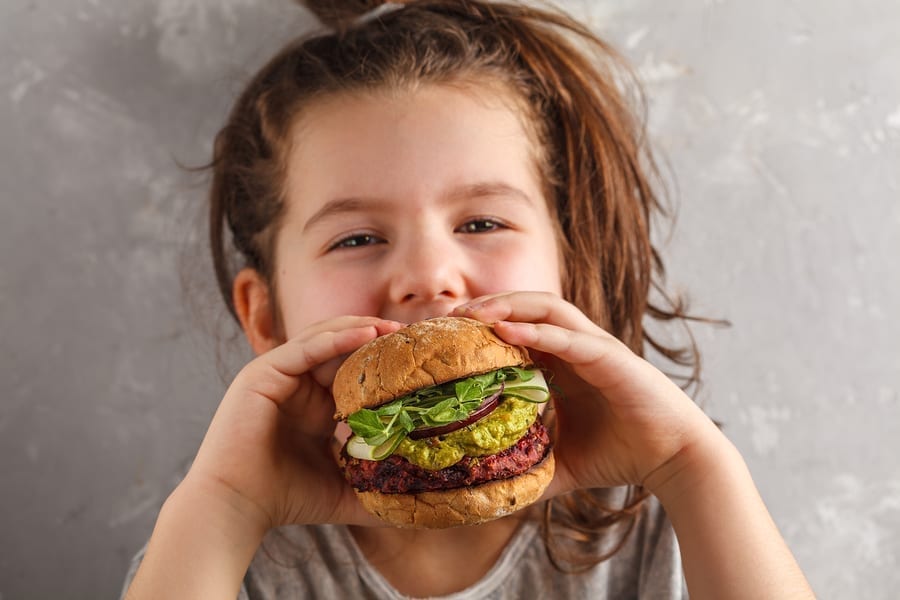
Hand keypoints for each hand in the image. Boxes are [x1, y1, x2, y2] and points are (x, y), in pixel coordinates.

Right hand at [181, 316, 404, 532]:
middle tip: (411, 337)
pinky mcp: (262, 372)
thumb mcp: (342, 489)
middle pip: (341, 345)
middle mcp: (295, 383)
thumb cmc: (285, 500)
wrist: (236, 507)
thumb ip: (374, 489)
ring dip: (361, 329)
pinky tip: (368, 333)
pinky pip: (305, 347)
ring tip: (394, 328)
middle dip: (376, 337)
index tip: (418, 361)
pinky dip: (337, 338)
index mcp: (312, 403)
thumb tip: (414, 503)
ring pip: (324, 338)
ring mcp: (277, 374)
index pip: (351, 367)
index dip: (382, 360)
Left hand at [452, 292, 715, 496]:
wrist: (674, 460)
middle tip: (450, 315)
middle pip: (526, 309)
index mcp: (561, 363)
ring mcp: (594, 348)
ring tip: (473, 313)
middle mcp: (576, 347)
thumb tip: (487, 493)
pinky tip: (508, 332)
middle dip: (488, 306)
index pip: (516, 330)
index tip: (444, 335)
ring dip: (509, 306)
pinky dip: (538, 333)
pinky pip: (570, 339)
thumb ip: (527, 470)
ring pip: (547, 311)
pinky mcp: (612, 358)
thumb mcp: (560, 464)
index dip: (481, 326)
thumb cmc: (620, 454)